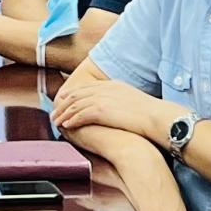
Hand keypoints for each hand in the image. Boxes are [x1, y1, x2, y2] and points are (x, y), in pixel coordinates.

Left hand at [52, 71, 171, 145]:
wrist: (157, 117)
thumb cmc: (150, 114)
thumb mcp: (132, 101)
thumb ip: (119, 102)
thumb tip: (114, 111)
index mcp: (112, 85)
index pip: (86, 88)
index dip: (72, 95)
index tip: (64, 102)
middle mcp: (105, 88)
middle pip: (76, 94)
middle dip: (63, 104)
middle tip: (54, 113)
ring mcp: (102, 98)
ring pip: (75, 104)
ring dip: (63, 113)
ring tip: (56, 121)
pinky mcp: (101, 109)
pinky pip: (80, 114)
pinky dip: (71, 120)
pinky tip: (66, 126)